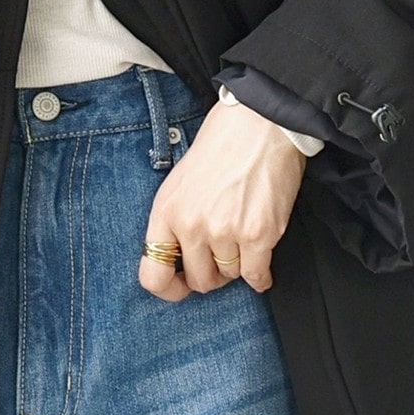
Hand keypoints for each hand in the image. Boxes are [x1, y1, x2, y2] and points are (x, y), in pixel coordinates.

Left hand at [139, 102, 307, 302]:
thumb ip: (175, 221)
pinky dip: (261, 276)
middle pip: (199, 281)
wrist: (258, 124)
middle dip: (212, 273)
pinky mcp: (258, 235)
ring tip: (243, 240)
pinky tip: (261, 266)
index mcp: (166, 212)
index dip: (168, 289)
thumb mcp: (179, 183)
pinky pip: (256, 276)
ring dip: (238, 265)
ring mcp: (224, 232)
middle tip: (222, 256)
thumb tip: (181, 260)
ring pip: (230, 276)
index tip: (181, 286)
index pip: (152, 275)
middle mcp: (191, 226)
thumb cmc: (221, 148)